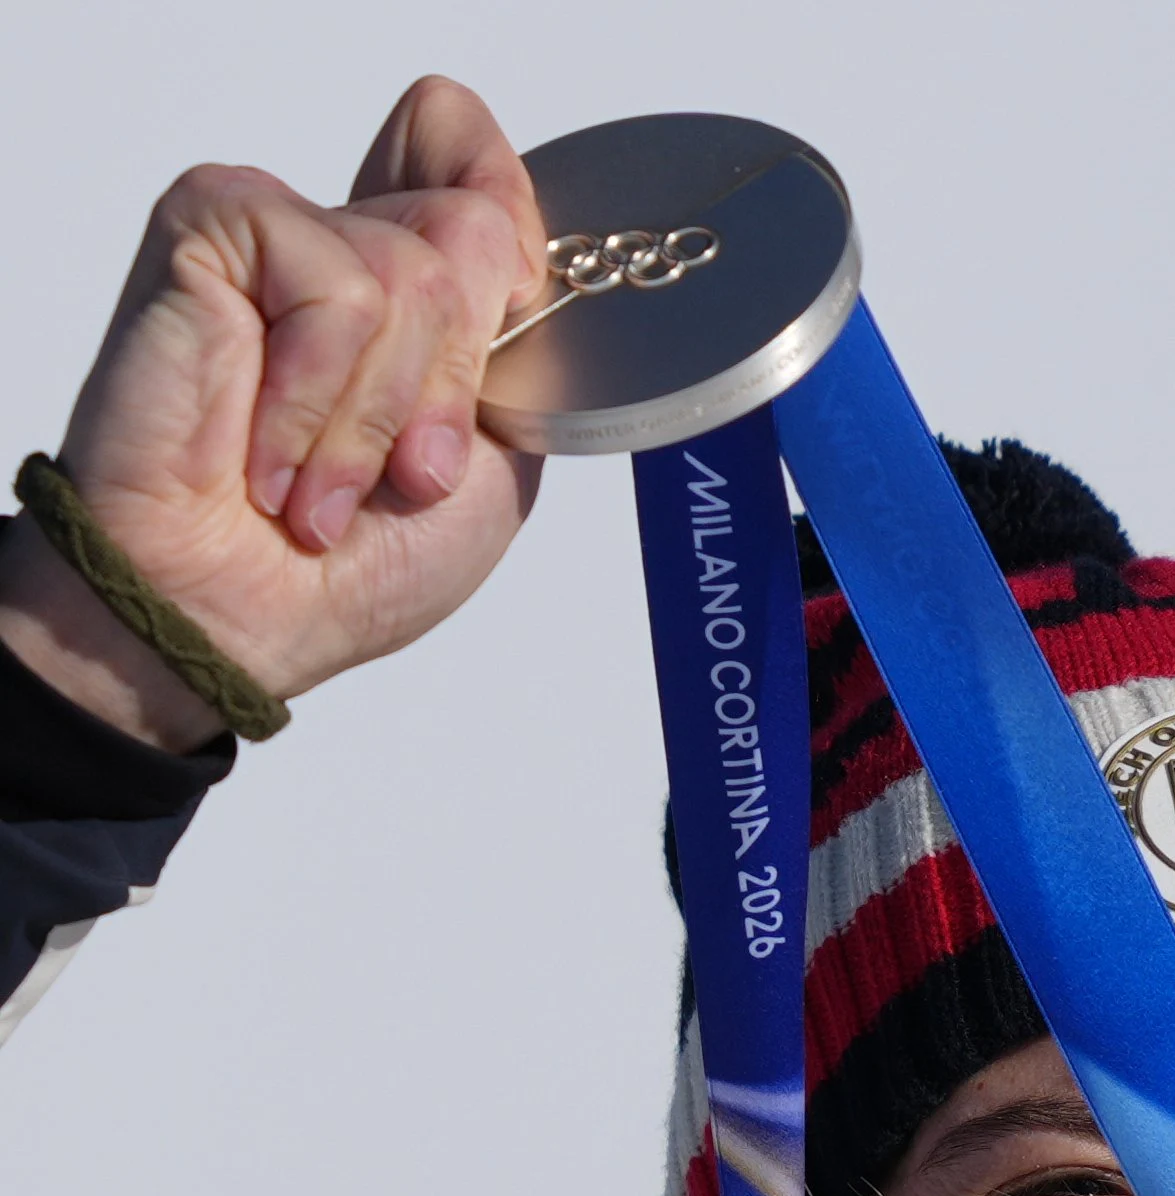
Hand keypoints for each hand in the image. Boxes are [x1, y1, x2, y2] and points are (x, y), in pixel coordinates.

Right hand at [0, 77, 547, 744]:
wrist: (236, 621)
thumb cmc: (353, 565)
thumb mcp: (494, 463)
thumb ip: (519, 347)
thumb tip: (516, 256)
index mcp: (414, 281)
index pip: (471, 153)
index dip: (511, 233)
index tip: (497, 342)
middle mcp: (344, 238)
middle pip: (474, 228)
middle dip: (450, 386)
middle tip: (397, 475)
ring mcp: (276, 225)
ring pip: (414, 271)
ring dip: (379, 418)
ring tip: (320, 490)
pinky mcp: (214, 223)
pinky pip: (335, 286)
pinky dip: (318, 397)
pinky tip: (266, 457)